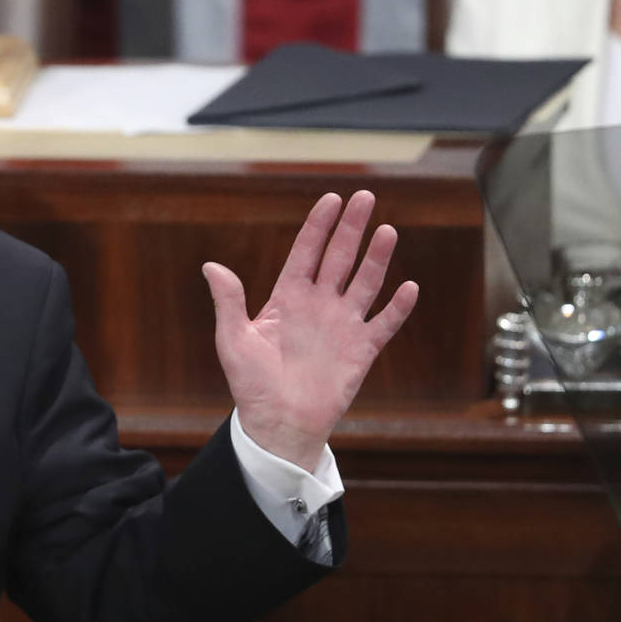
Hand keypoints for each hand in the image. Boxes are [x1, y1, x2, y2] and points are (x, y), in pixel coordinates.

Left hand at [202, 190, 417, 470]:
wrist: (278, 424)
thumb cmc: (252, 384)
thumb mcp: (233, 340)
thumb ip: (229, 302)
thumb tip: (211, 266)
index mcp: (288, 297)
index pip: (306, 252)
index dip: (318, 226)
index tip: (331, 199)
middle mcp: (319, 305)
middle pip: (339, 258)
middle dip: (351, 228)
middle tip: (364, 197)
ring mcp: (342, 325)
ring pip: (365, 283)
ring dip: (376, 258)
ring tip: (386, 230)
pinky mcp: (361, 351)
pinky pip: (384, 324)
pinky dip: (398, 308)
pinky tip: (409, 287)